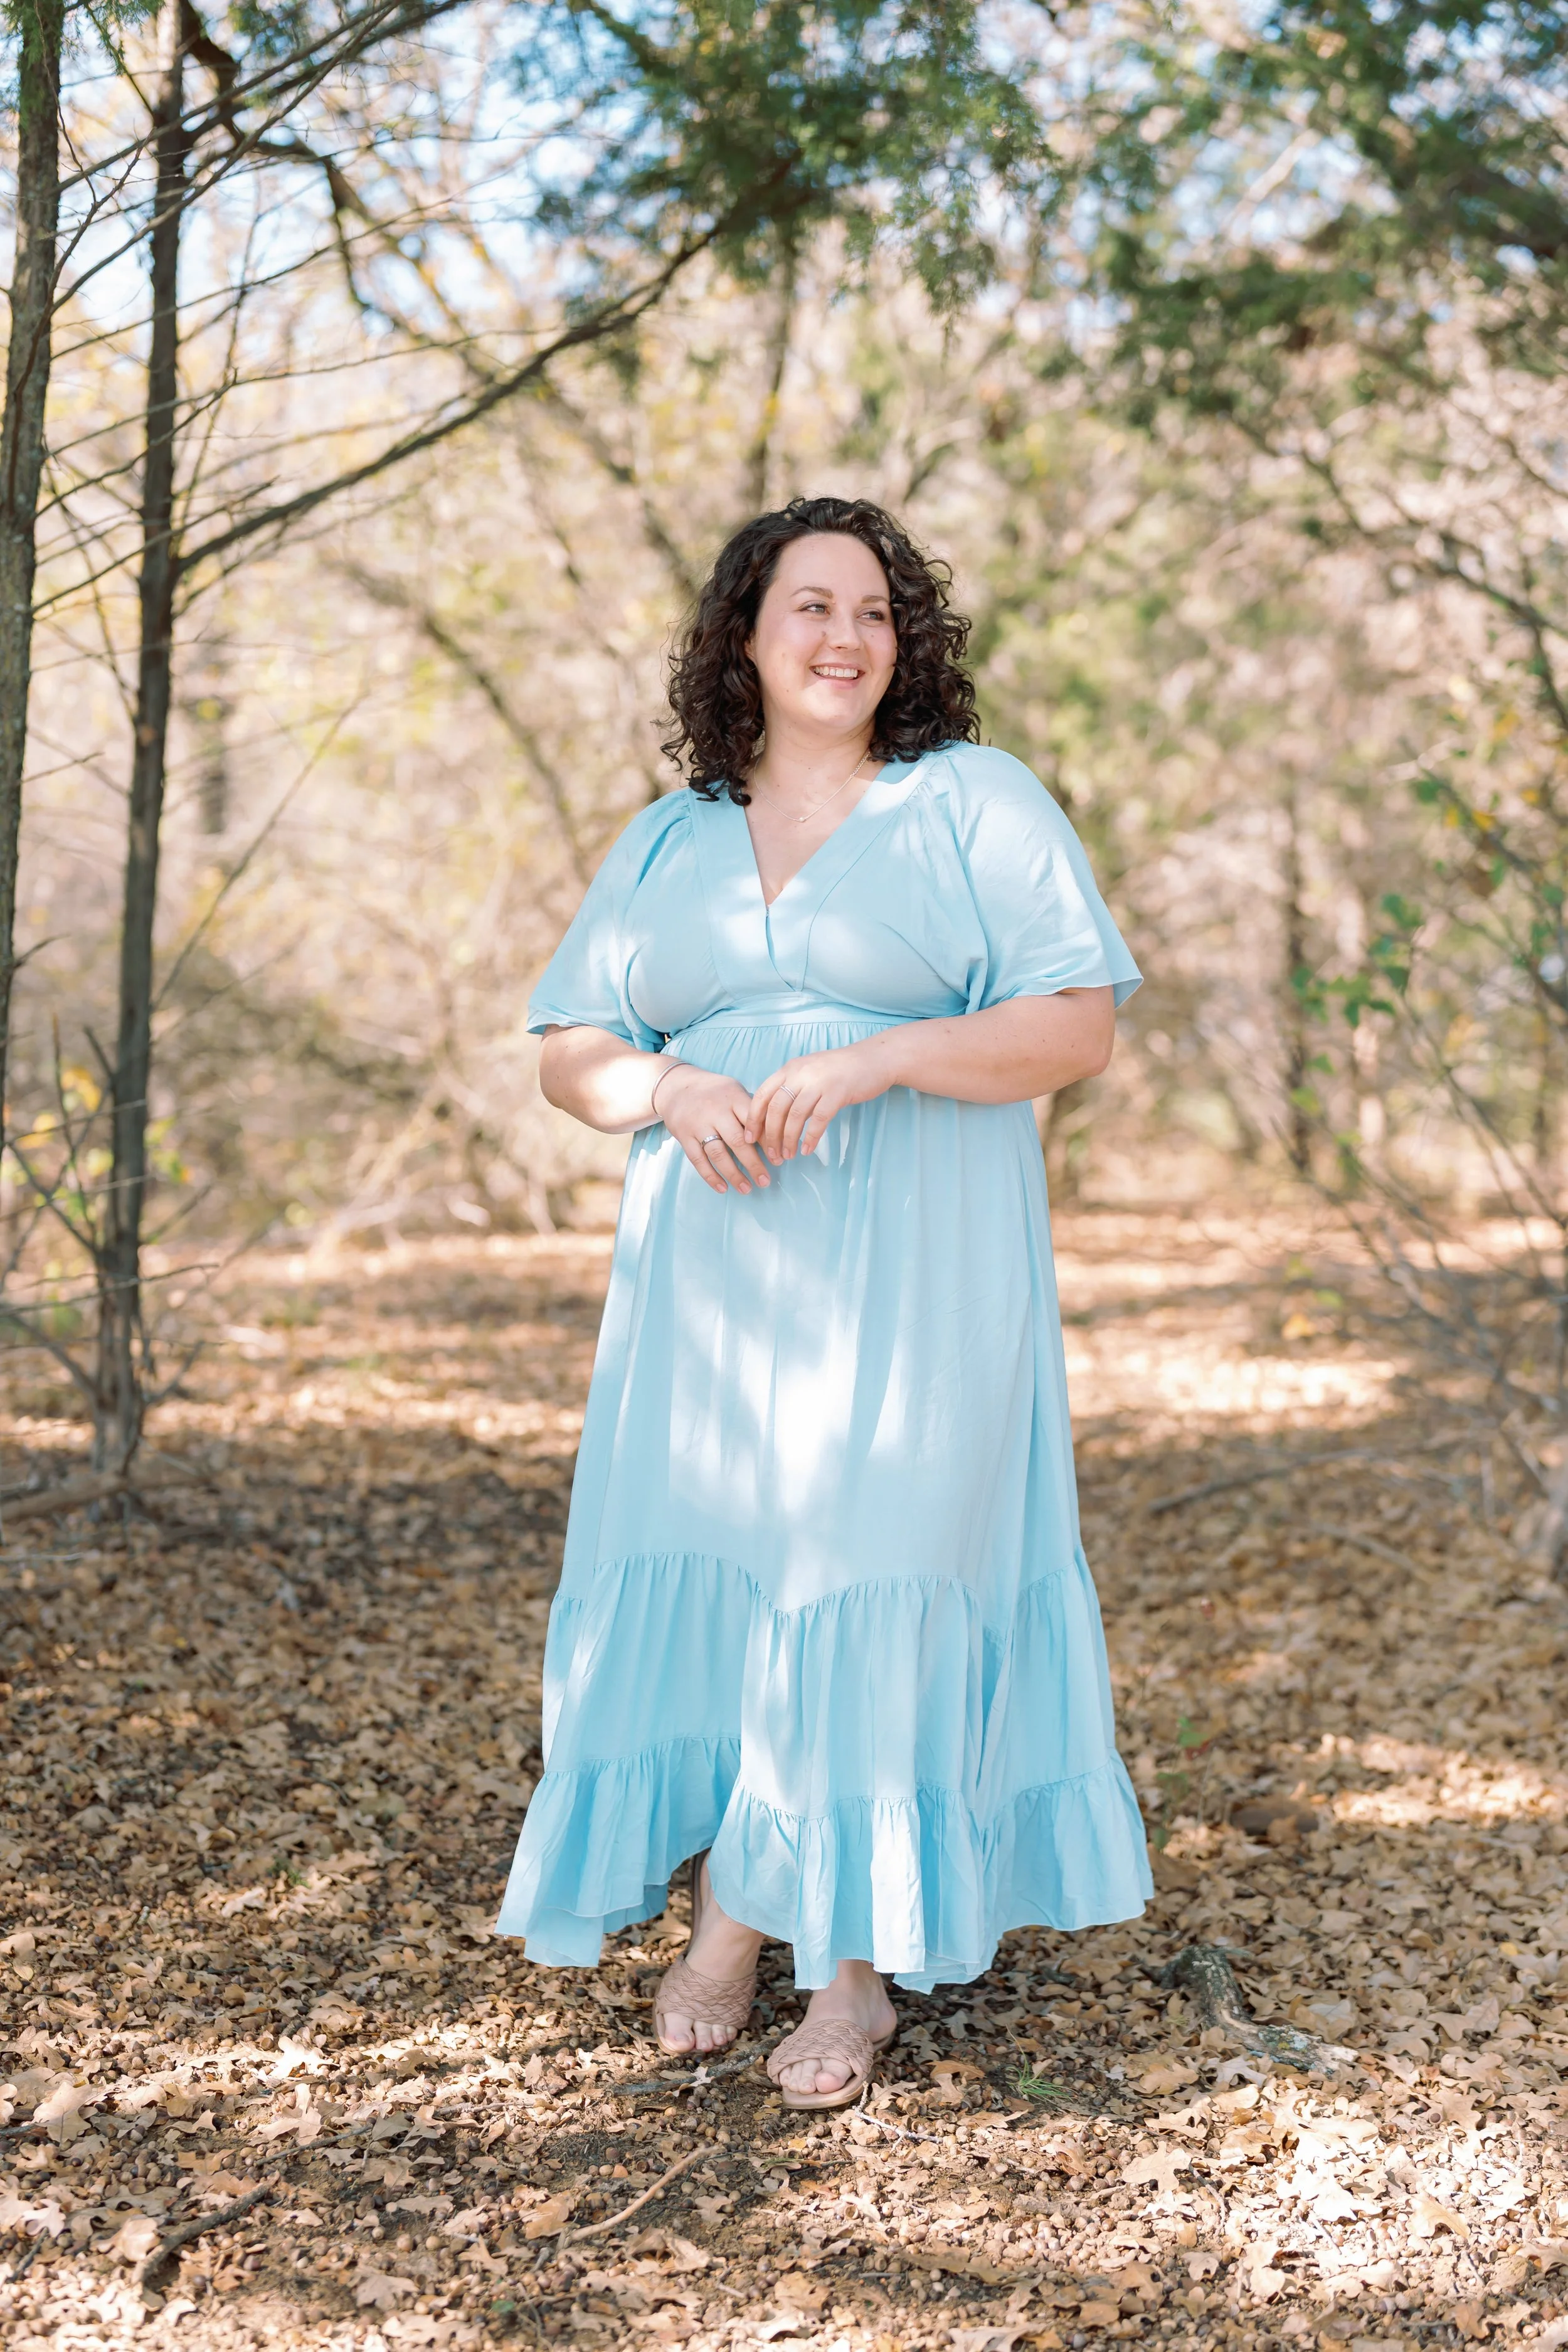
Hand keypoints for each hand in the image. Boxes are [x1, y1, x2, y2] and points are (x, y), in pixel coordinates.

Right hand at [654, 1062, 772, 1194]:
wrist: (676, 1086)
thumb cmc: (714, 1092)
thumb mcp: (734, 1090)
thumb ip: (751, 1110)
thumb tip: (777, 1134)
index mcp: (733, 1098)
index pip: (754, 1121)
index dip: (767, 1141)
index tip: (779, 1159)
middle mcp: (715, 1111)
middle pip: (737, 1141)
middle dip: (754, 1164)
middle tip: (765, 1181)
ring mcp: (698, 1124)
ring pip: (718, 1153)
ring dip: (734, 1174)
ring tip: (747, 1189)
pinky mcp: (684, 1136)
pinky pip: (698, 1159)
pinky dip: (710, 1176)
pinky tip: (723, 1188)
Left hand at [746, 1036, 896, 1161]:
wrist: (874, 1059)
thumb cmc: (841, 1069)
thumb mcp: (810, 1071)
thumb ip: (792, 1087)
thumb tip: (775, 1115)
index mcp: (790, 1068)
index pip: (762, 1094)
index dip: (753, 1118)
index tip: (750, 1138)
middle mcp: (801, 1073)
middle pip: (775, 1108)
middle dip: (770, 1135)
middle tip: (771, 1154)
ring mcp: (819, 1082)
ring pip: (795, 1116)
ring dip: (789, 1139)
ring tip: (788, 1156)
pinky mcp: (837, 1092)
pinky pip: (819, 1120)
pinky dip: (811, 1137)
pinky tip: (807, 1149)